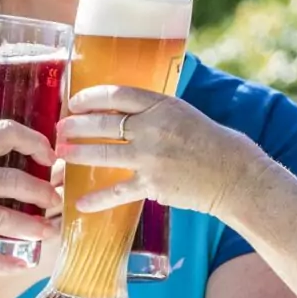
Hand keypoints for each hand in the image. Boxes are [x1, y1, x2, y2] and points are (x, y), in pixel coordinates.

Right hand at [0, 119, 58, 271]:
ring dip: (32, 227)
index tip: (48, 153)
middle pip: (10, 179)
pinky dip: (2, 261)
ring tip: (49, 231)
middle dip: (42, 192)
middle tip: (56, 201)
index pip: (2, 133)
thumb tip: (9, 157)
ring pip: (0, 218)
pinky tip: (20, 264)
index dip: (33, 140)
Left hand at [54, 89, 265, 220]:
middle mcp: (154, 128)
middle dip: (76, 125)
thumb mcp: (185, 115)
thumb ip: (156, 114)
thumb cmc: (214, 144)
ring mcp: (151, 157)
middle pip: (104, 123)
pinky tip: (79, 202)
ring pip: (104, 153)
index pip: (118, 94)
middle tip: (60, 128)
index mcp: (163, 105)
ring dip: (78, 154)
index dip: (92, 96)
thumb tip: (125, 113)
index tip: (75, 101)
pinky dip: (97, 198)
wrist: (236, 176)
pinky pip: (117, 191)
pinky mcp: (153, 185)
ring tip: (60, 154)